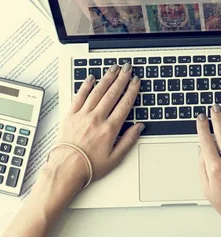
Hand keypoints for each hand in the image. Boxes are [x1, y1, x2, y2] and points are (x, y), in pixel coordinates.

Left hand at [48, 64, 143, 192]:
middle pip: (112, 94)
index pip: (124, 104)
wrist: (66, 168)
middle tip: (128, 68)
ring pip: (97, 92)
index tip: (136, 81)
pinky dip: (86, 86)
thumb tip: (139, 127)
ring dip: (107, 78)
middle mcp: (96, 119)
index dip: (132, 91)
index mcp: (110, 129)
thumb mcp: (116, 157)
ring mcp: (82, 115)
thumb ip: (129, 140)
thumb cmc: (90, 165)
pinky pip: (79, 96)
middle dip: (122, 79)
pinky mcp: (71, 115)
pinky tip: (91, 78)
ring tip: (114, 68)